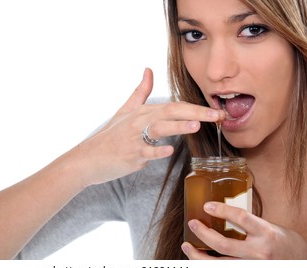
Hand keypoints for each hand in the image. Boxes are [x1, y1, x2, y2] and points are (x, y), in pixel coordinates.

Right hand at [73, 68, 224, 185]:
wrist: (88, 158)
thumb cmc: (109, 136)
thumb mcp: (124, 111)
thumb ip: (140, 91)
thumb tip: (149, 69)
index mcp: (141, 112)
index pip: (172, 105)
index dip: (194, 106)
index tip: (215, 110)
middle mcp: (139, 123)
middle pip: (170, 112)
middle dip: (196, 113)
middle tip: (218, 115)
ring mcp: (134, 140)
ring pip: (159, 129)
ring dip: (178, 126)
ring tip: (196, 124)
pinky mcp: (130, 156)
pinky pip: (145, 153)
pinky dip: (156, 152)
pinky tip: (170, 151)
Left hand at [181, 202, 306, 258]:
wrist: (302, 265)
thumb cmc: (286, 243)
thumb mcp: (271, 227)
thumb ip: (249, 223)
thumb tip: (222, 213)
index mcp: (266, 234)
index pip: (242, 219)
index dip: (223, 211)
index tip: (207, 206)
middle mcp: (259, 253)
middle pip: (224, 245)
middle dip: (203, 234)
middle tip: (192, 224)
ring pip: (219, 266)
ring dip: (198, 257)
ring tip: (186, 247)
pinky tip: (199, 261)